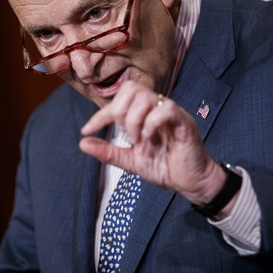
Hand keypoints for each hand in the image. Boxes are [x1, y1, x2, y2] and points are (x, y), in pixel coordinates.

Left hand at [80, 81, 226, 205]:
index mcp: (144, 114)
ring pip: (146, 97)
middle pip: (131, 89)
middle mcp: (157, 108)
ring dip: (135, 120)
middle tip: (126, 135)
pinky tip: (150, 139)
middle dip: (120, 112)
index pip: (119, 100)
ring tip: (139, 140)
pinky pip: (166, 109)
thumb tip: (82, 143)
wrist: (190, 184)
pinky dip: (151, 123)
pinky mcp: (184, 122)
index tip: (86, 130)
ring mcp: (171, 113)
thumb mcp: (130, 161)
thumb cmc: (165, 168)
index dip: (100, 114)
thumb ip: (108, 151)